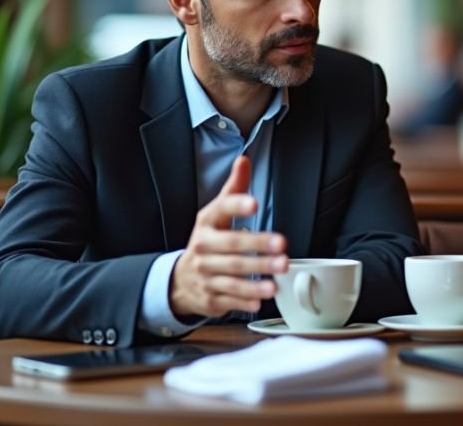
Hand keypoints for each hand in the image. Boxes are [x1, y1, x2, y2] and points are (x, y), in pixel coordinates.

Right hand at [170, 156, 288, 317]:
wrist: (181, 279)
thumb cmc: (208, 241)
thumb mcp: (216, 213)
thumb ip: (234, 188)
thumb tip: (244, 160)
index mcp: (207, 224)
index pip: (221, 211)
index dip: (237, 206)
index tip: (254, 203)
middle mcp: (204, 249)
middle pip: (231, 248)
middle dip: (257, 249)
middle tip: (282, 247)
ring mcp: (206, 275)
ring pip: (232, 277)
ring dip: (255, 279)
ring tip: (277, 278)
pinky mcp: (211, 297)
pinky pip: (229, 299)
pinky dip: (245, 300)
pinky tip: (261, 299)